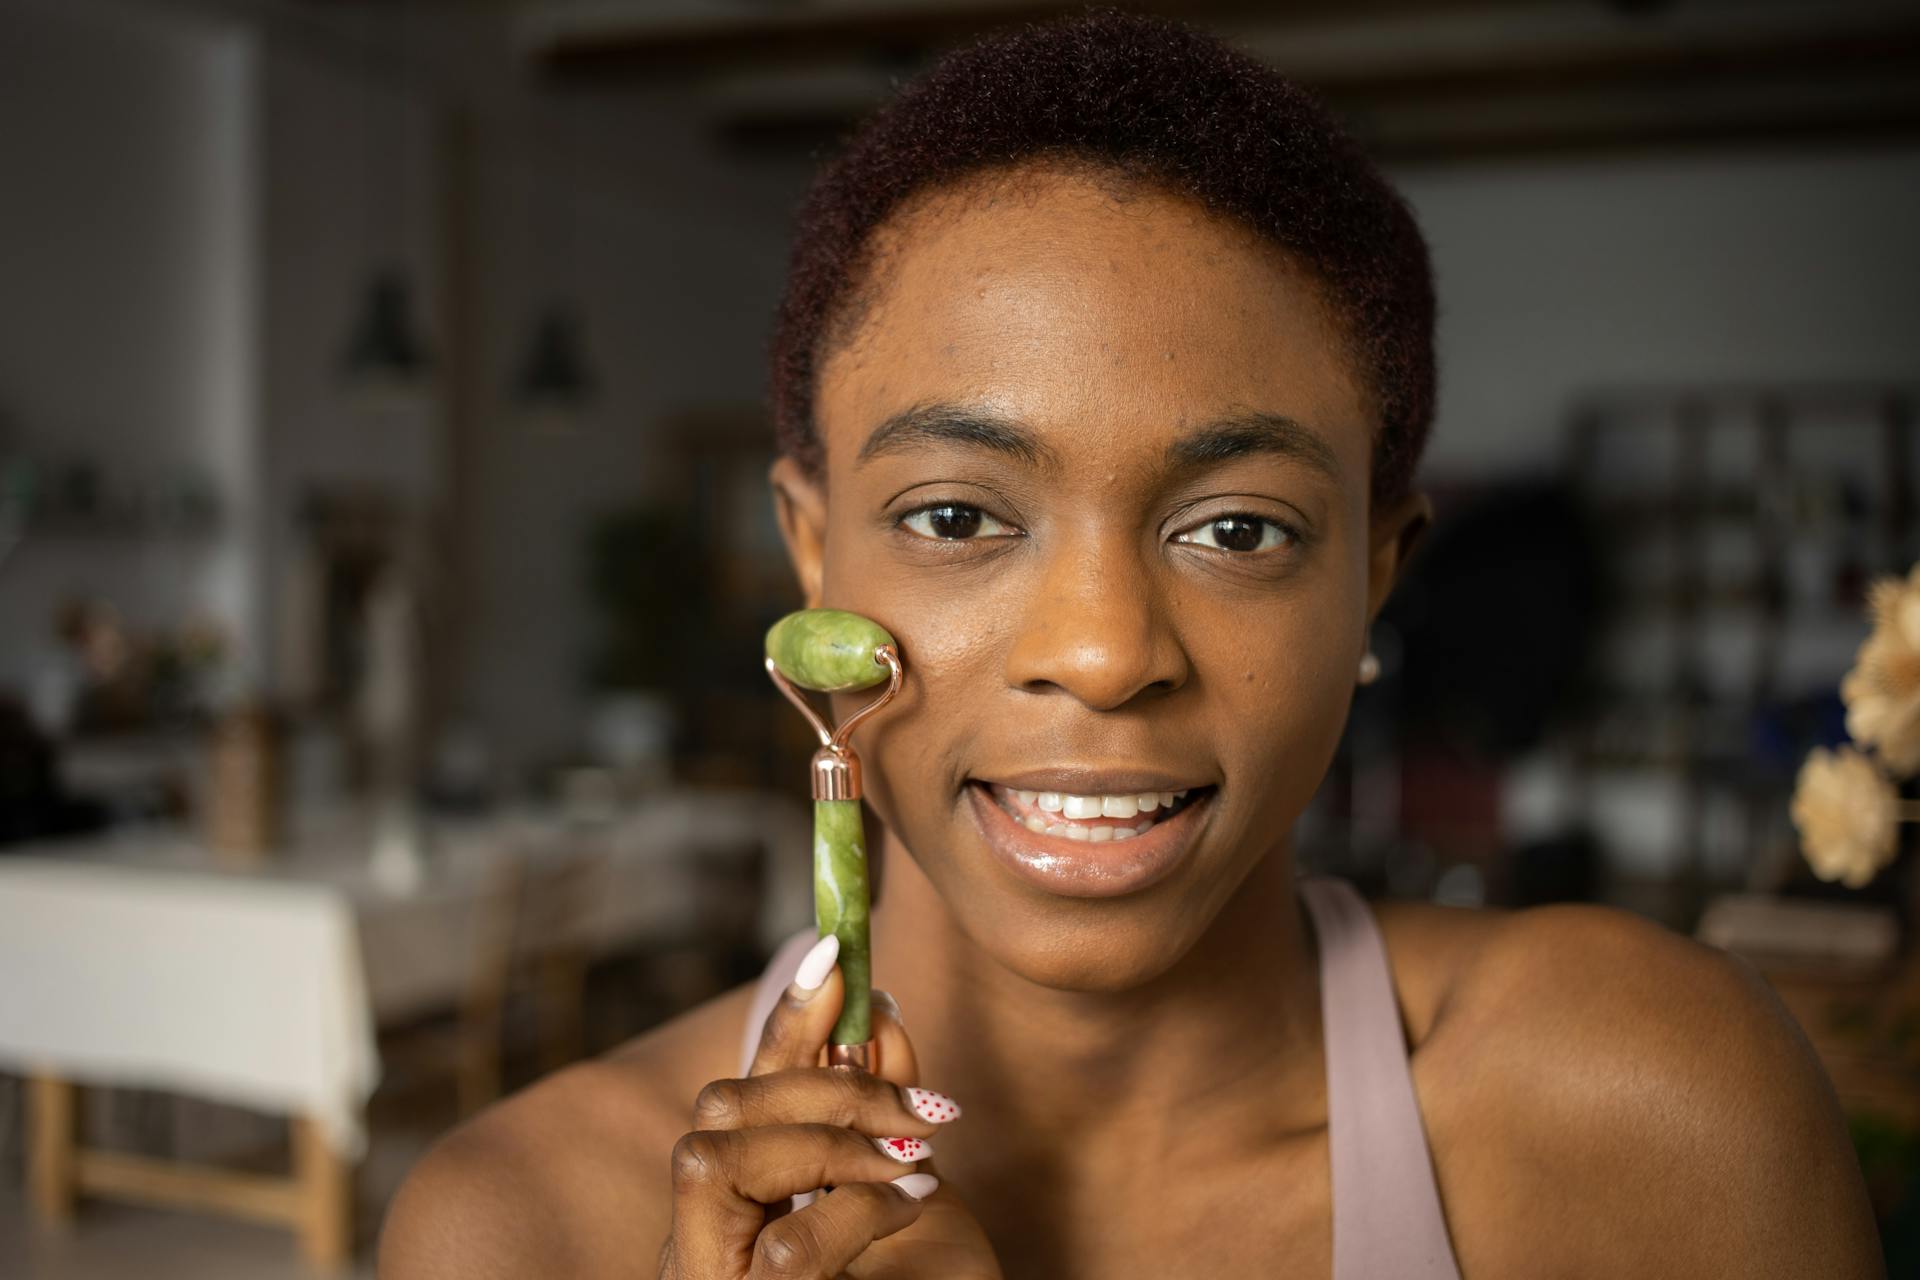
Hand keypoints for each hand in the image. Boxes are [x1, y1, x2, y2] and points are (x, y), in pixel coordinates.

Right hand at [658, 937, 1001, 1278]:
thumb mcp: (909, 1202)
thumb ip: (882, 1122)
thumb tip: (879, 1017)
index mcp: (738, 1213)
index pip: (748, 1092)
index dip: (786, 1018)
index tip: (835, 952)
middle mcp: (703, 1248)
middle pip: (716, 1111)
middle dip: (817, 1081)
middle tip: (917, 1102)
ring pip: (717, 1159)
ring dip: (828, 1139)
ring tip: (914, 1157)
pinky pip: (784, 1247)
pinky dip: (856, 1211)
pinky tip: (913, 1201)